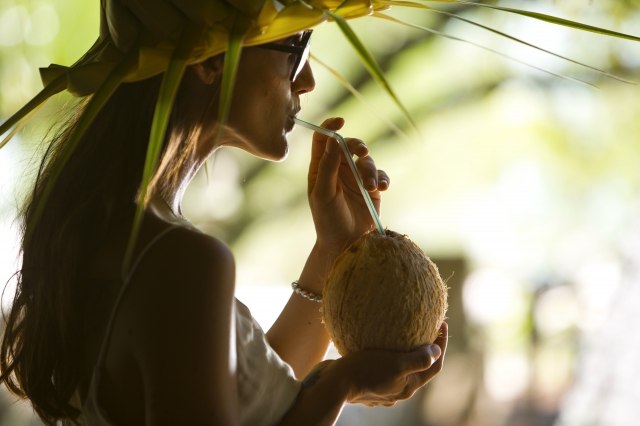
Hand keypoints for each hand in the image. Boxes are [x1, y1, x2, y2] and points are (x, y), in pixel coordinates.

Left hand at [307, 117, 389, 253]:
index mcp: (321, 168)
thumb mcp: (323, 193)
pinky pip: (380, 175)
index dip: (330, 126)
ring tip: (370, 188)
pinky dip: (382, 179)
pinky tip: (380, 189)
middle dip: (358, 145)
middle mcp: (338, 169)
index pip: (323, 139)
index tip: (341, 122)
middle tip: (363, 152)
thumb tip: (334, 139)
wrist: (346, 244)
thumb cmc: (328, 220)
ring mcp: (356, 178)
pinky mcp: (371, 188)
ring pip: (367, 160)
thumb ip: (327, 167)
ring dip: (370, 171)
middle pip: (349, 144)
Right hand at [336, 322, 447, 406]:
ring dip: (404, 352)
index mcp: (408, 386)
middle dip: (425, 348)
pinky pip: (383, 367)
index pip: (435, 366)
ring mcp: (382, 389)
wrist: (333, 385)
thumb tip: (436, 351)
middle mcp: (397, 391)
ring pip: (400, 368)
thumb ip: (419, 360)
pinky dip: (386, 355)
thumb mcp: (396, 364)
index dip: (441, 345)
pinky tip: (379, 343)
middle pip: (419, 368)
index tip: (441, 324)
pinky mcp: (367, 383)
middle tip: (425, 326)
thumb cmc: (364, 371)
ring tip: (401, 333)